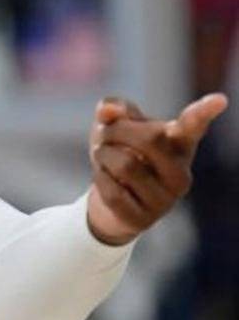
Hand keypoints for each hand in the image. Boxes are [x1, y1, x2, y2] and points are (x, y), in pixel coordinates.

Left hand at [86, 93, 228, 245]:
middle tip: (103, 135)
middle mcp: (180, 173)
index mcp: (179, 144)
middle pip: (148, 139)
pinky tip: (107, 182)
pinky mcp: (144, 219)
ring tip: (104, 159)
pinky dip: (100, 179)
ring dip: (103, 155)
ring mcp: (166, 200)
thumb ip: (113, 109)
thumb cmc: (119, 152)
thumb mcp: (115, 125)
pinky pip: (113, 191)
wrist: (108, 202)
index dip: (204, 112)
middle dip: (115, 131)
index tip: (218, 100)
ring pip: (126, 164)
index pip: (193, 127)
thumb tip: (107, 110)